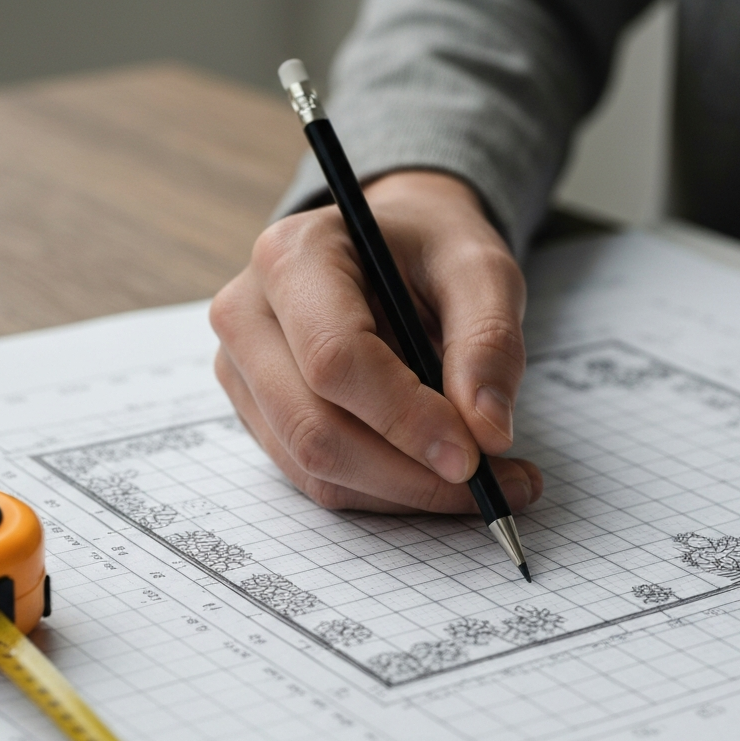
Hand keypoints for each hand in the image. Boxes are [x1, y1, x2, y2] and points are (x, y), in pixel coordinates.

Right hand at [210, 171, 542, 513]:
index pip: (335, 360)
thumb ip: (489, 342)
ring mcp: (245, 373)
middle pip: (314, 429)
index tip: (475, 454)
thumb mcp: (480, 269)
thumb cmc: (429, 250)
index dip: (406, 418)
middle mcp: (249, 317)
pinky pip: (319, 478)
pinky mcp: (260, 415)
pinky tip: (440, 475)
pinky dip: (387, 492)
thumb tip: (488, 434)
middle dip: (410, 474)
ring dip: (405, 492)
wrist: (388, 248)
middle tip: (494, 486)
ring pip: (315, 467)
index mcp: (292, 258)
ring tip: (487, 482)